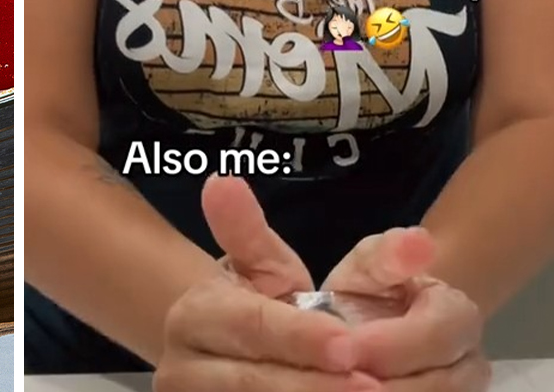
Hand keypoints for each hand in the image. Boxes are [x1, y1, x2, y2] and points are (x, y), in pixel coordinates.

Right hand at [153, 176, 365, 391]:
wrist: (227, 360)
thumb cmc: (259, 307)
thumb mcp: (266, 267)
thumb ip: (261, 232)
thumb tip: (223, 181)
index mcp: (192, 317)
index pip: (249, 326)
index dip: (299, 337)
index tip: (351, 344)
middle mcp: (178, 369)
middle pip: (251, 381)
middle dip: (316, 384)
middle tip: (375, 384)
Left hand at [324, 229, 490, 389]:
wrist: (378, 324)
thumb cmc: (372, 292)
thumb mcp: (369, 265)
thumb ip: (386, 255)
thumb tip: (418, 240)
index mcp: (458, 315)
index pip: (435, 336)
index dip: (389, 345)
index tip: (342, 346)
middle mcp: (471, 363)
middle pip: (436, 384)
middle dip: (380, 382)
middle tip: (331, 375)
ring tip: (334, 386)